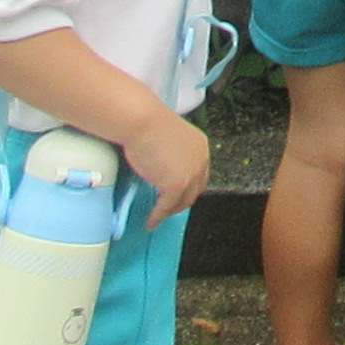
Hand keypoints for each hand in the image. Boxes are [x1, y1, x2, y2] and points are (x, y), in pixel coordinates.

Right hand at [121, 110, 210, 225]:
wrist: (143, 122)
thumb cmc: (149, 124)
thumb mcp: (169, 140)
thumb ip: (174, 155)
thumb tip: (164, 169)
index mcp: (201, 147)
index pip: (199, 173)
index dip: (189, 186)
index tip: (178, 194)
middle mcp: (201, 161)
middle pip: (195, 189)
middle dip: (182, 201)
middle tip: (169, 208)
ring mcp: (190, 175)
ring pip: (183, 201)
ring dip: (171, 210)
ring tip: (160, 216)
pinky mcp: (176, 186)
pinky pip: (166, 207)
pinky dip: (158, 216)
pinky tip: (151, 222)